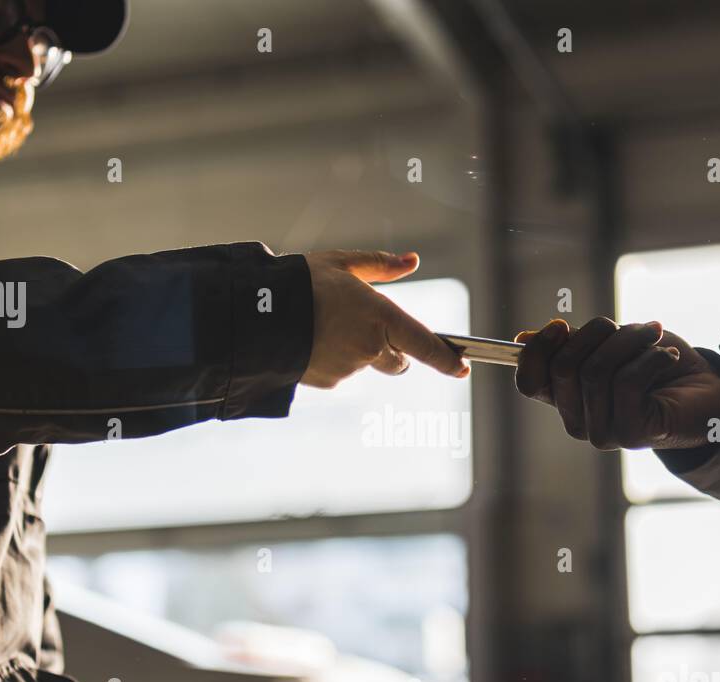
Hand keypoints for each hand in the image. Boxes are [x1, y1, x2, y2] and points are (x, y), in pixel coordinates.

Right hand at [301, 250, 469, 387]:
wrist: (257, 317)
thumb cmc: (300, 283)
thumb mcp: (341, 263)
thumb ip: (380, 265)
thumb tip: (412, 261)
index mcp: (380, 315)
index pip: (425, 344)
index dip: (446, 359)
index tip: (462, 367)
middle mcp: (370, 346)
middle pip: (398, 361)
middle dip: (392, 351)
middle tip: (365, 328)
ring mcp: (350, 368)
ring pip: (367, 365)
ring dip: (356, 352)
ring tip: (324, 328)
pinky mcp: (330, 383)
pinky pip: (342, 374)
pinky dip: (334, 361)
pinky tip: (313, 343)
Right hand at [514, 317, 719, 450]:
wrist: (708, 393)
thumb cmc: (657, 366)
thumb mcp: (611, 345)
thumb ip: (572, 345)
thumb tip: (522, 340)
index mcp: (567, 400)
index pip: (529, 382)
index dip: (537, 350)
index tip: (560, 325)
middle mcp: (579, 422)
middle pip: (564, 367)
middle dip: (596, 333)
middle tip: (627, 325)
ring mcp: (603, 433)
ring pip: (597, 370)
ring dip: (629, 340)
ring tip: (654, 334)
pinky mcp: (631, 434)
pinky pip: (627, 383)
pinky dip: (650, 358)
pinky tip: (668, 356)